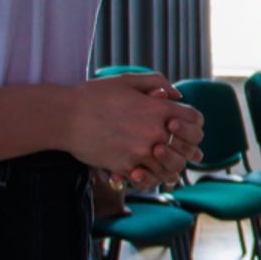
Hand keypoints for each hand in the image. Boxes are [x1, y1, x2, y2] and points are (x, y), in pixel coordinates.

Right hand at [65, 73, 202, 189]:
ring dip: (169, 165)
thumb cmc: (96, 94)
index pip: (195, 120)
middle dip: (185, 148)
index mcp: (159, 108)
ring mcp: (141, 152)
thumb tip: (178, 96)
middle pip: (187, 147)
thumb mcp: (129, 80)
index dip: (192, 124)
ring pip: (170, 168)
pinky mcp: (125, 167)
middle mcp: (155, 131)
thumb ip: (157, 83)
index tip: (182, 126)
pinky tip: (143, 170)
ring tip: (161, 162)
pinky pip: (148, 179)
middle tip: (176, 148)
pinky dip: (149, 176)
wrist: (66, 116)